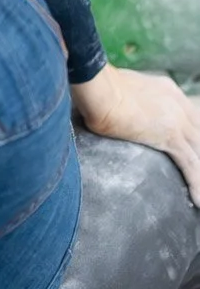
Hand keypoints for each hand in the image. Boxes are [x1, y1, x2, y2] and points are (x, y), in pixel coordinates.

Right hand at [71, 61, 199, 207]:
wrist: (99, 89)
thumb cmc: (99, 88)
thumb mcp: (121, 88)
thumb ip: (129, 100)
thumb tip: (117, 109)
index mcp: (167, 90)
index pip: (191, 116)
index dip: (193, 135)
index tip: (190, 149)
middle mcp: (178, 104)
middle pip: (199, 135)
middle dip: (198, 153)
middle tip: (195, 172)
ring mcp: (177, 121)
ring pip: (198, 153)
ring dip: (199, 173)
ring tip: (199, 193)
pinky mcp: (170, 137)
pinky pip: (190, 165)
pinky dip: (196, 183)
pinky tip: (197, 200)